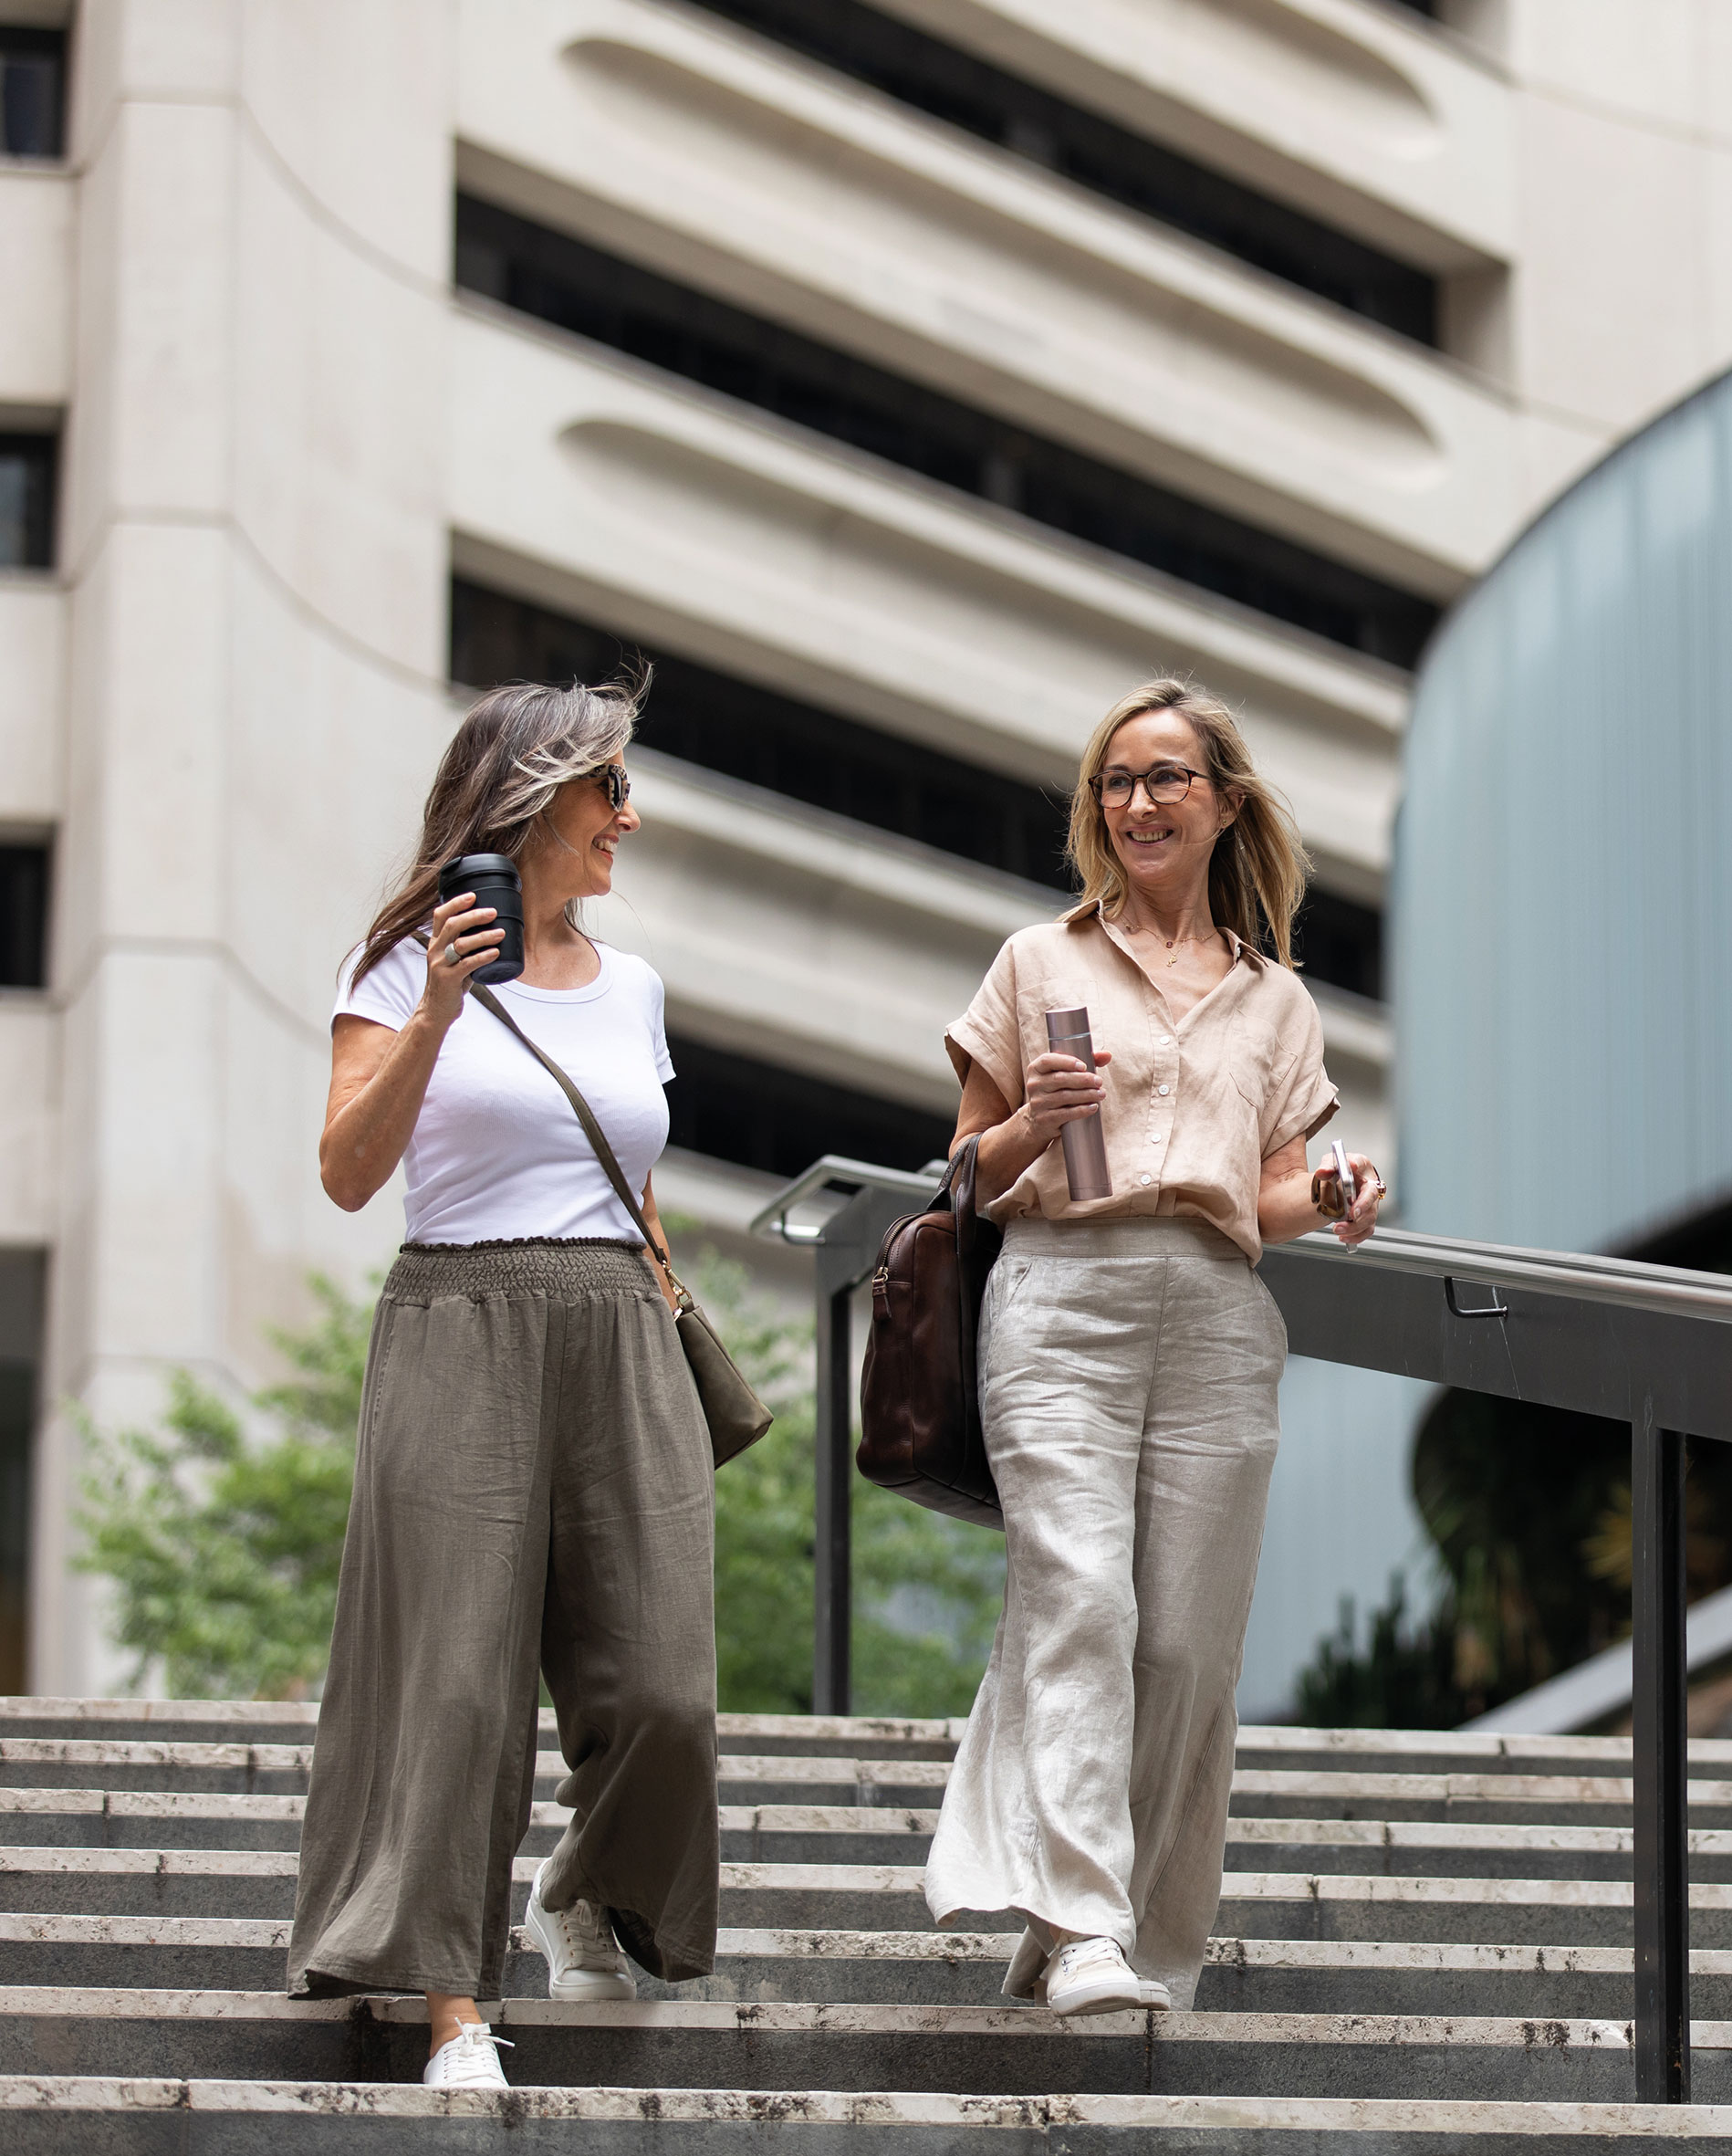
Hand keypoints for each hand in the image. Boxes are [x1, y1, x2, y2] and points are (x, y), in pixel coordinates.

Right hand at [419, 891, 504, 1027]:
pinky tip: (495, 952)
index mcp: (436, 943)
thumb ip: (466, 949)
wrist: (435, 1011)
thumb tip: (492, 935)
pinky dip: (483, 956)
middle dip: (474, 916)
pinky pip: (467, 964)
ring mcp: (440, 965)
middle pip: (452, 925)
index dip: (456, 903)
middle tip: (492, 913)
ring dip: (483, 936)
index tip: (473, 896)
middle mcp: (435, 951)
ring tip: (501, 933)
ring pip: (461, 944)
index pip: (440, 916)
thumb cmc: (449, 985)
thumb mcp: (453, 961)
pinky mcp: (448, 979)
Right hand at [1020, 1048, 1111, 1146]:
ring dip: (1086, 1095)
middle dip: (1083, 1079)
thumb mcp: (1064, 1074)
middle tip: (1099, 1081)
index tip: (1084, 1066)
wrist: (1039, 1120)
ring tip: (1101, 1094)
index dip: (1066, 1062)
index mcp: (1036, 1068)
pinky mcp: (1044, 1119)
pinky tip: (1093, 1107)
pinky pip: (1064, 1114)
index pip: (1048, 1061)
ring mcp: (1037, 1102)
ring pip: (1064, 1096)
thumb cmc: (1057, 1090)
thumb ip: (1085, 1063)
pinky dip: (1081, 1110)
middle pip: (1060, 1079)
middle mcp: (1034, 1084)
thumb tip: (1107, 1055)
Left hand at [1319, 1154, 1384, 1248]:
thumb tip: (1322, 1172)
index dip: (1356, 1165)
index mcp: (1362, 1166)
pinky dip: (1356, 1236)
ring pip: (1370, 1217)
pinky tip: (1343, 1238)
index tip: (1351, 1166)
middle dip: (1362, 1206)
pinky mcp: (1366, 1217)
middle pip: (1371, 1197)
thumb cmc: (1340, 1170)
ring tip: (1337, 1229)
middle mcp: (1370, 1185)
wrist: (1344, 1181)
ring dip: (1355, 1226)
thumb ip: (1326, 1167)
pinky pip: (1367, 1229)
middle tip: (1351, 1214)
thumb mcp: (1331, 1163)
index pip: (1361, 1163)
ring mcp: (1370, 1203)